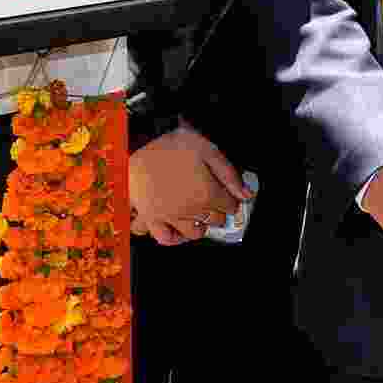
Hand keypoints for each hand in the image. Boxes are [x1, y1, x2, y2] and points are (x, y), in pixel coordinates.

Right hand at [131, 125, 245, 245]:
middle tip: (214, 203)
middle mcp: (190, 210)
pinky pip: (165, 238)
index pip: (229, 206)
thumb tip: (246, 193)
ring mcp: (170, 217)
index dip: (232, 199)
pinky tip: (176, 229)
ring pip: (193, 233)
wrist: (137, 145)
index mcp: (206, 194)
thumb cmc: (171, 144)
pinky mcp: (151, 218)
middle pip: (214, 220)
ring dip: (200, 226)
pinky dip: (173, 237)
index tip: (229, 195)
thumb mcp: (207, 150)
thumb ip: (229, 174)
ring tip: (198, 216)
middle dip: (218, 212)